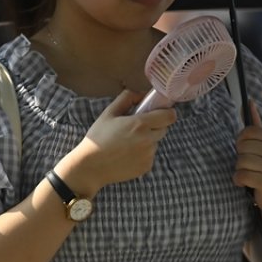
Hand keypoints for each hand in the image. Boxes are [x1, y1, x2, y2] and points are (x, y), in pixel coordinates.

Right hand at [59, 89, 175, 194]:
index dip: (167, 112)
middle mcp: (148, 140)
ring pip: (155, 143)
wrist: (91, 166)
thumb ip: (127, 98)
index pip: (169, 116)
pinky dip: (142, 154)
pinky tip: (127, 154)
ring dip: (147, 140)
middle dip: (155, 125)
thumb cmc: (98, 137)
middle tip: (137, 127)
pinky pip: (150, 156)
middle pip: (163, 129)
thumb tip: (141, 94)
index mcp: (140, 124)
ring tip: (128, 143)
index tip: (160, 112)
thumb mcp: (109, 113)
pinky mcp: (146, 167)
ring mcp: (148, 155)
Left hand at [234, 102, 261, 224]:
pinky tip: (248, 184)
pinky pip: (240, 176)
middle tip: (252, 167)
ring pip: (240, 162)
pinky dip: (239, 181)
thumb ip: (258, 126)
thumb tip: (249, 102)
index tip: (248, 152)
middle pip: (242, 147)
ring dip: (240, 171)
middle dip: (241, 158)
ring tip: (252, 176)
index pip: (248, 132)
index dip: (241, 142)